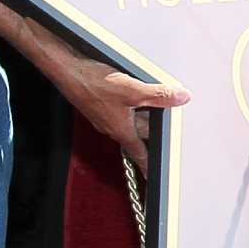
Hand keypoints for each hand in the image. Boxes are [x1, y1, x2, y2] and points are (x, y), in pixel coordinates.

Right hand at [51, 53, 189, 165]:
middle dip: (150, 132)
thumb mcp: (133, 90)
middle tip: (163, 132)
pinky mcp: (99, 104)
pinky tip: (134, 92)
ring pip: (129, 121)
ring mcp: (104, 116)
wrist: (68, 71)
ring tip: (152, 107)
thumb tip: (181, 98)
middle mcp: (112, 127)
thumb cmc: (94, 83)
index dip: (148, 165)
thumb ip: (159, 95)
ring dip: (141, 116)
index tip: (152, 176)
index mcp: (122, 130)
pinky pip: (120, 111)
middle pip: (137, 135)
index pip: (140, 153)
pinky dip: (131, 106)